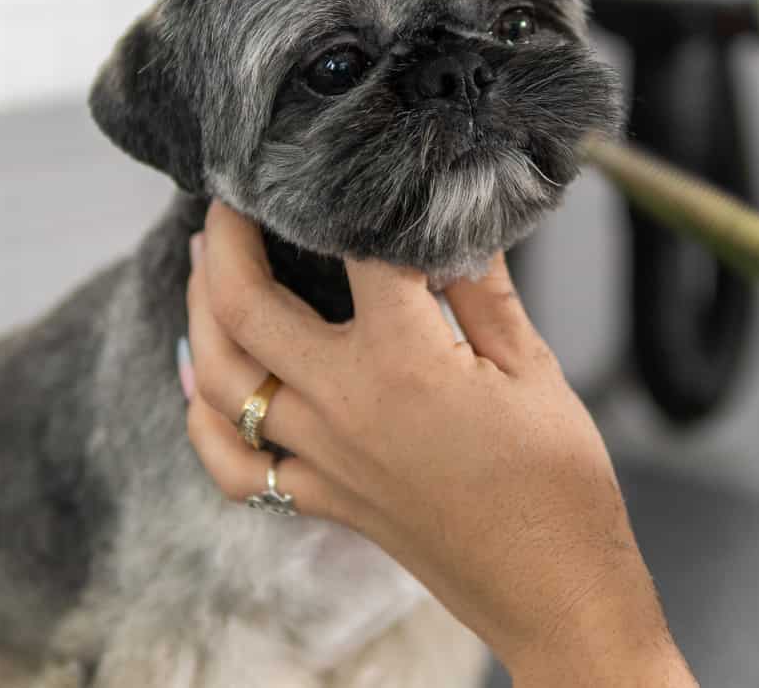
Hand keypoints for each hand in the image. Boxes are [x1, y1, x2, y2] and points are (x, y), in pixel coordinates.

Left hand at [180, 202, 694, 686]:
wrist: (555, 592)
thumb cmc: (559, 486)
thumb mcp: (534, 367)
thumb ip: (481, 287)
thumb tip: (451, 220)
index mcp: (403, 359)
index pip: (349, 250)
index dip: (337, 198)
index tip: (326, 165)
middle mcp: (344, 405)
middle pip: (247, 307)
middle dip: (225, 241)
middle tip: (226, 198)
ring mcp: (322, 459)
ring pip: (223, 377)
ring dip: (199, 313)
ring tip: (203, 264)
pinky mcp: (322, 500)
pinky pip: (234, 463)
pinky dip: (203, 420)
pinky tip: (200, 382)